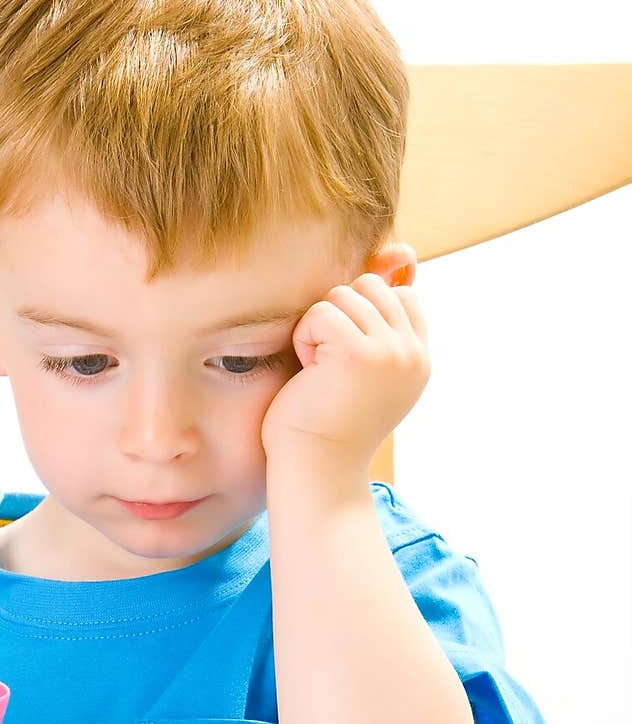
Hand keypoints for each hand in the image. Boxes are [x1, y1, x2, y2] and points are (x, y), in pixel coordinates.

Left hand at [260, 273, 429, 469]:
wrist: (315, 472)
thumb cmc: (325, 424)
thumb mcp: (364, 367)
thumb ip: (381, 319)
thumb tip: (402, 250)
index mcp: (419, 360)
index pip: (401, 294)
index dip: (363, 312)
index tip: (343, 357)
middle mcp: (413, 355)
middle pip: (369, 286)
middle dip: (337, 317)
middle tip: (328, 369)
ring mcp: (392, 353)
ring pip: (343, 295)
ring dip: (318, 330)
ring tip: (319, 374)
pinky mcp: (361, 354)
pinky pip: (321, 313)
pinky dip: (304, 340)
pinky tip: (309, 375)